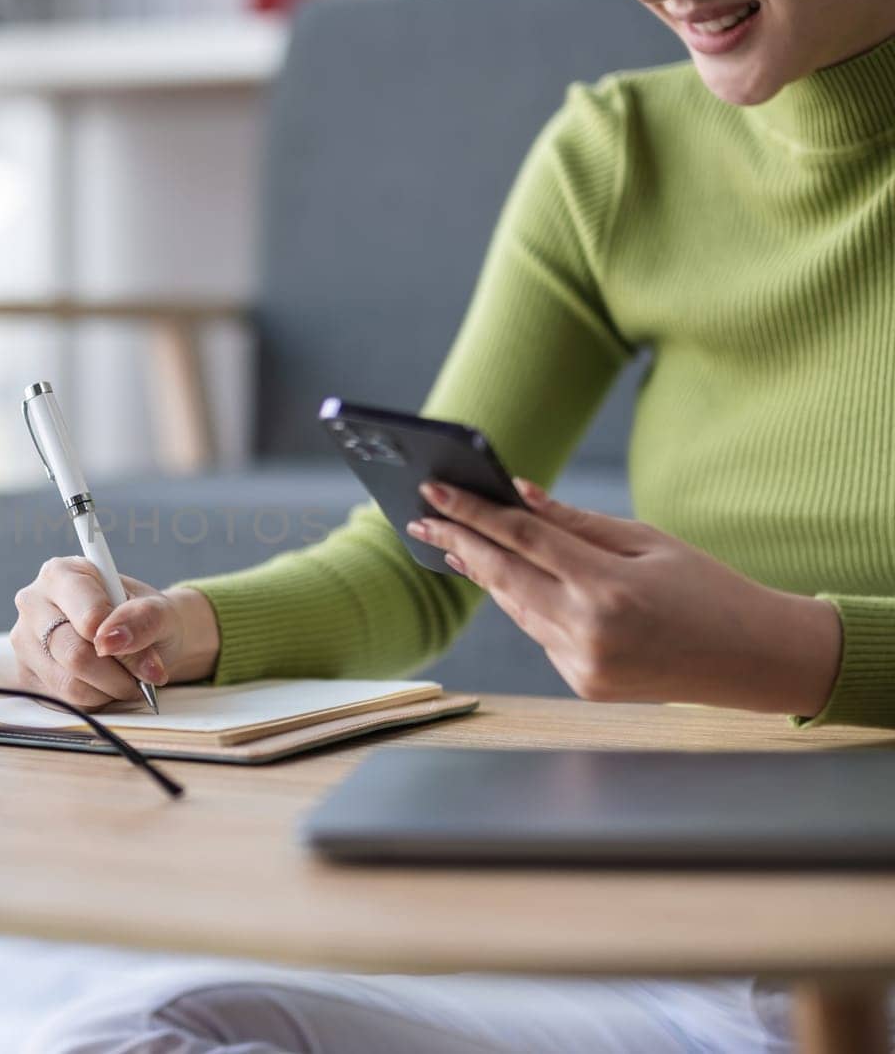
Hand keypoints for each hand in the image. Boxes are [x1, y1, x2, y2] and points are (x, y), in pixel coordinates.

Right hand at [9, 557, 220, 709]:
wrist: (136, 637)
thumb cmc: (142, 616)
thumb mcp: (158, 609)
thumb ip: (143, 618)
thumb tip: (112, 640)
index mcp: (61, 574)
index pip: (89, 619)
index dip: (121, 642)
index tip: (144, 649)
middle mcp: (33, 604)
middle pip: (75, 655)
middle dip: (119, 673)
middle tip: (143, 673)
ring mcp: (24, 643)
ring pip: (69, 684)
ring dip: (109, 690)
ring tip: (126, 678)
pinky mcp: (26, 676)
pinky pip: (63, 702)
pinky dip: (94, 701)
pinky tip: (103, 684)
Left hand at [408, 478, 842, 717]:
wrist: (752, 659)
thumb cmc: (706, 588)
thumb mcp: (647, 541)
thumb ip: (575, 522)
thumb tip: (517, 494)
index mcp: (608, 587)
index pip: (522, 539)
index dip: (473, 512)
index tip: (436, 490)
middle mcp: (588, 631)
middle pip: (502, 576)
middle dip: (458, 543)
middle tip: (421, 519)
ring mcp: (581, 664)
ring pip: (516, 608)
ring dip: (486, 574)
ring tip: (454, 543)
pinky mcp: (581, 683)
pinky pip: (541, 634)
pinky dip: (530, 606)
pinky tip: (519, 584)